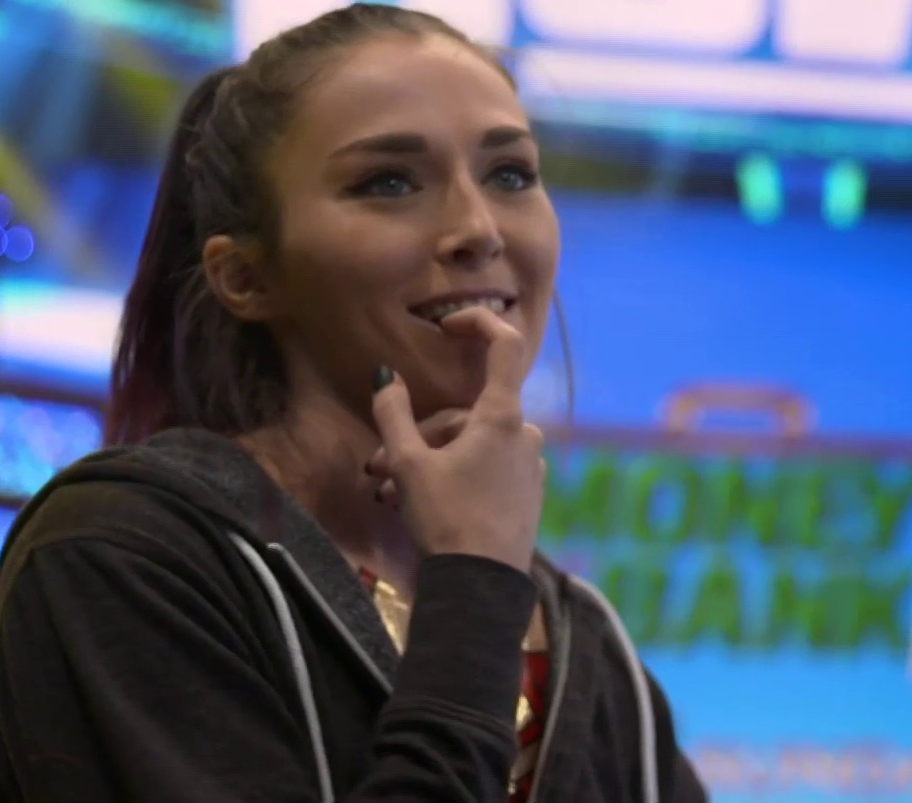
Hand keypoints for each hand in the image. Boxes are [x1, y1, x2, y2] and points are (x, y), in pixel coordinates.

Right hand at [367, 309, 544, 572]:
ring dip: (430, 462)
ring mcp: (529, 467)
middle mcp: (524, 434)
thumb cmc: (446, 517)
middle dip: (420, 434)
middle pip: (468, 413)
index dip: (478, 322)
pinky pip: (486, 471)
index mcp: (501, 416)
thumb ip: (394, 415)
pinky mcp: (527, 496)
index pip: (505, 344)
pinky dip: (453, 478)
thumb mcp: (407, 465)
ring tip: (391, 494)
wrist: (481, 587)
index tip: (446, 326)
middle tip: (381, 467)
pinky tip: (419, 507)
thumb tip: (386, 377)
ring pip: (472, 446)